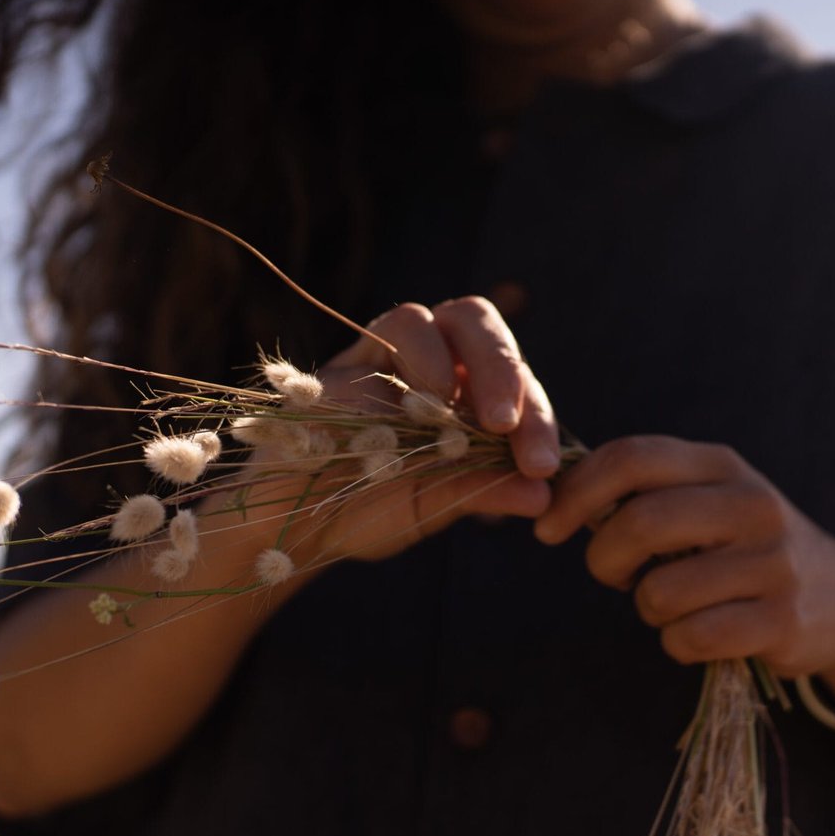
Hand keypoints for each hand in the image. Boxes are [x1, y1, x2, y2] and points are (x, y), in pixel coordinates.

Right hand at [239, 296, 560, 563]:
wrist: (291, 518)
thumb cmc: (369, 508)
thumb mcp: (435, 506)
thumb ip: (484, 493)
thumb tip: (543, 497)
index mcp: (471, 397)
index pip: (520, 388)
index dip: (539, 422)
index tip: (542, 467)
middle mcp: (441, 364)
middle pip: (490, 334)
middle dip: (512, 375)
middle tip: (513, 428)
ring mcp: (399, 354)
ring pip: (451, 317)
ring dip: (479, 361)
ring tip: (485, 420)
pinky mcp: (358, 353)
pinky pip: (401, 327)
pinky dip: (425, 357)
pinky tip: (430, 401)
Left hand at [534, 435, 834, 677]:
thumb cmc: (743, 547)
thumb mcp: (707, 499)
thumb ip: (642, 490)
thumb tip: (550, 497)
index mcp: (721, 465)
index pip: (631, 458)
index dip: (575, 492)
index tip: (548, 527)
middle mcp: (751, 504)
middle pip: (640, 522)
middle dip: (605, 558)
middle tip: (612, 574)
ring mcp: (772, 562)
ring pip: (660, 592)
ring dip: (648, 608)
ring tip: (672, 604)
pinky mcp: (782, 620)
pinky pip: (692, 638)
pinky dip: (678, 643)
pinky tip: (699, 633)